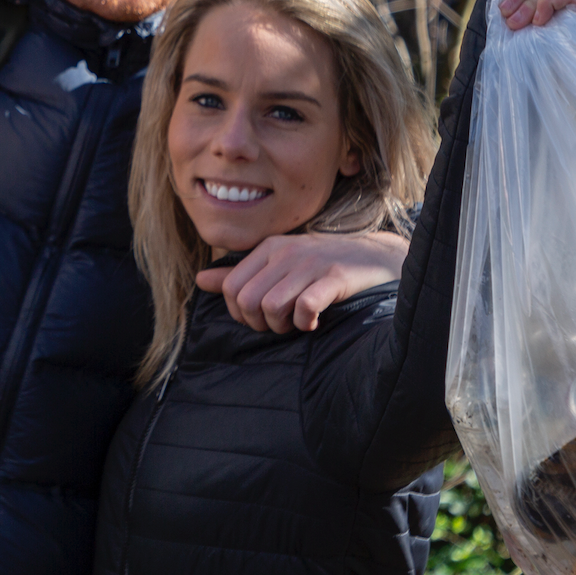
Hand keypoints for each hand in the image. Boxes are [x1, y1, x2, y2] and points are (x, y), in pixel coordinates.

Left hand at [197, 230, 408, 334]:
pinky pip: (304, 306)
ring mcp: (310, 263)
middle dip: (260, 323)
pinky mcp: (334, 277)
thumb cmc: (322, 265)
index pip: (231, 288)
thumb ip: (239, 274)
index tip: (262, 318)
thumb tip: (200, 280)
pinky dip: (305, 322)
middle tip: (281, 323)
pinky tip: (314, 321)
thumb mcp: (278, 263)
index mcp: (268, 249)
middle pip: (247, 301)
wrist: (375, 257)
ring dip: (282, 326)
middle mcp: (285, 252)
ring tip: (297, 322)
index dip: (240, 313)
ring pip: (271, 306)